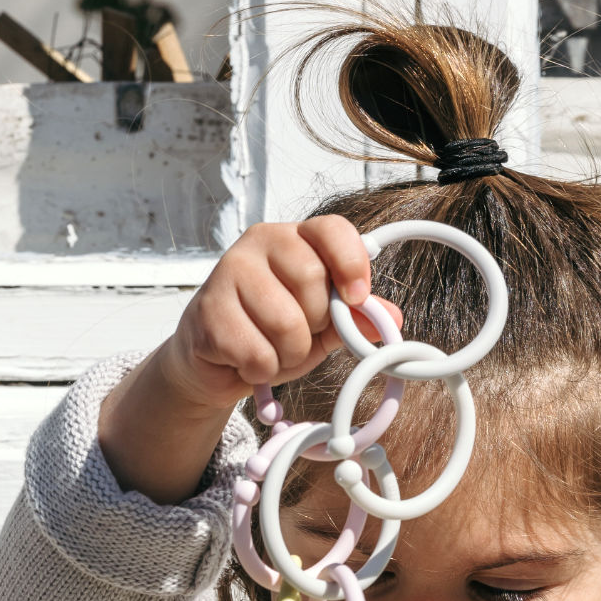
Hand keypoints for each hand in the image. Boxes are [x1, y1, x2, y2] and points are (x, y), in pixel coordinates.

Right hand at [160, 215, 403, 414]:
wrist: (218, 362)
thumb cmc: (272, 333)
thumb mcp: (324, 326)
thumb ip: (355, 318)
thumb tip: (392, 318)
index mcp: (294, 239)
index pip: (332, 230)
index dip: (351, 264)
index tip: (356, 297)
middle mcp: (259, 244)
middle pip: (312, 281)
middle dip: (315, 325)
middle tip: (298, 333)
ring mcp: (227, 272)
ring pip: (286, 324)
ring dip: (288, 354)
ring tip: (272, 350)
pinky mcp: (208, 311)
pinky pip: (258, 353)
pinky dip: (262, 370)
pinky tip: (248, 361)